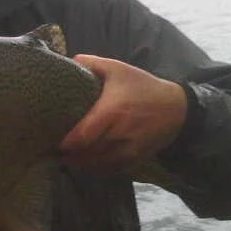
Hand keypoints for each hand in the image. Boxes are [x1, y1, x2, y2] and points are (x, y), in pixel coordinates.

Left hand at [58, 55, 187, 172]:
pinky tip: (87, 162)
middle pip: (87, 153)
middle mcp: (119, 134)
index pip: (82, 136)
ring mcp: (129, 149)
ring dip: (81, 163)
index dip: (65, 144)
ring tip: (67, 158)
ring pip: (98, 164)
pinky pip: (111, 170)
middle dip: (69, 155)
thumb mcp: (119, 69)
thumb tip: (70, 60)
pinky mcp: (136, 159)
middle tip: (54, 152)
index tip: (52, 142)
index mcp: (112, 112)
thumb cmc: (143, 87)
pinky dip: (97, 168)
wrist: (177, 108)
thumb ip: (93, 64)